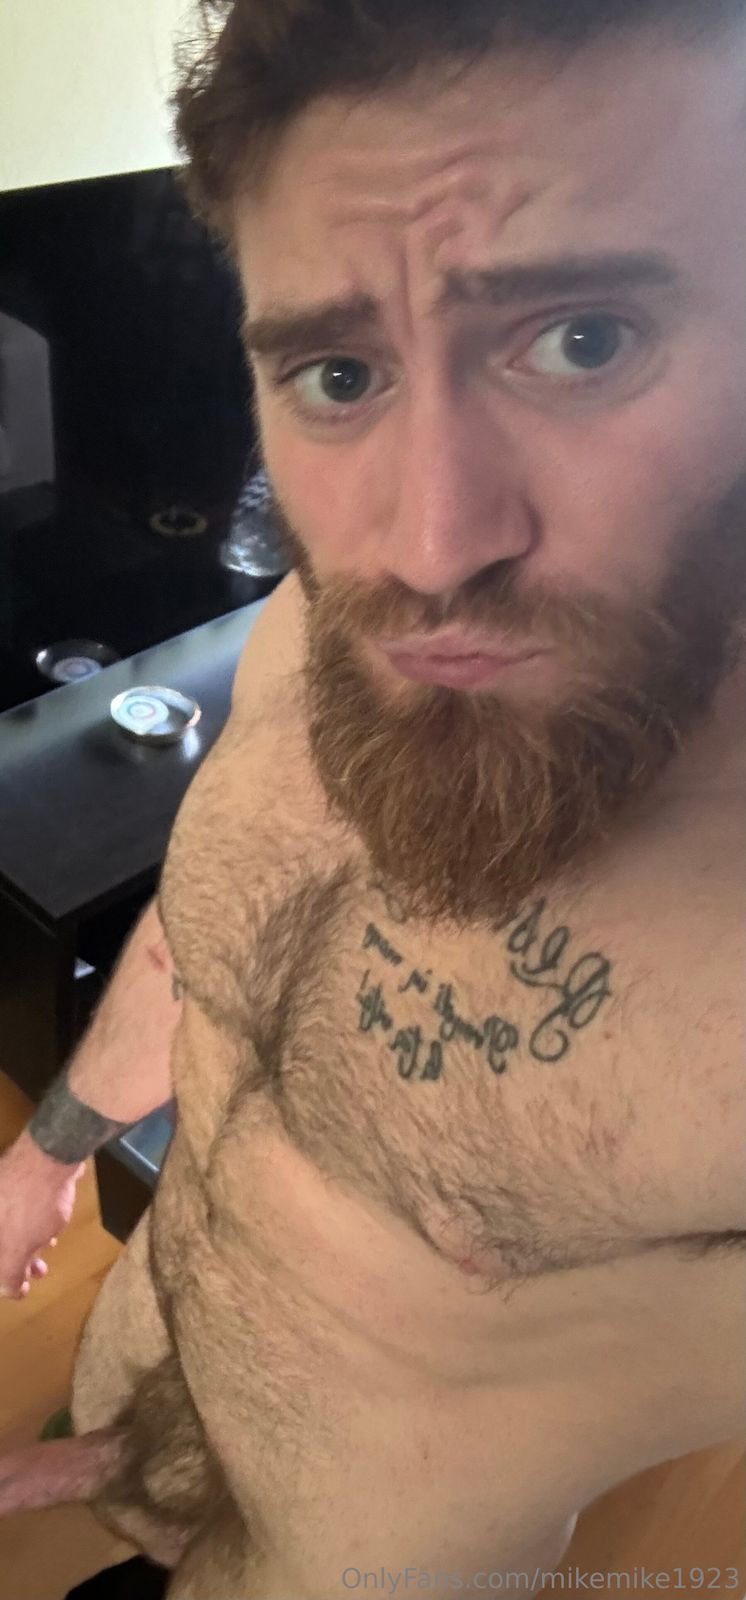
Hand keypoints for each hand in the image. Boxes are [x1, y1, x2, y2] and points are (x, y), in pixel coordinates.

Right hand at [0, 1132, 84, 1299]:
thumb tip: (10, 1291)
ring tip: (49, 1246)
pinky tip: (51, 1227)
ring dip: (29, 1240)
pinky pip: (21, 1207)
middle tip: (38, 1269)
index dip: (4, 1275)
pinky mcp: (16, 1179)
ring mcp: (3, 1191)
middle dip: (18, 1259)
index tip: (20, 1287)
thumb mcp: (16, 1250)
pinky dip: (33, 1220)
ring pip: (10, 1224)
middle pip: (1, 1241)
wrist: (50, 1156)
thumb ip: (7, 1274)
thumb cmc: (30, 1206)